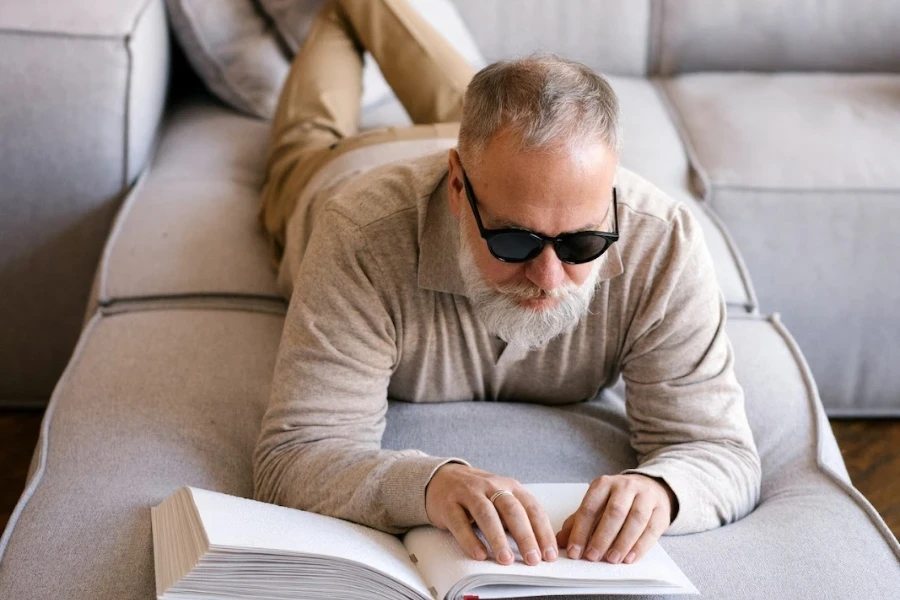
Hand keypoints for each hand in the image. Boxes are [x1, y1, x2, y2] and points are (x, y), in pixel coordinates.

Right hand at [425, 464, 558, 565]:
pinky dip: (470, 540)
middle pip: (512, 511)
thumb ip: (518, 518)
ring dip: (498, 539)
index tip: (549, 554)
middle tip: (532, 559)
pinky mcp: (449, 504)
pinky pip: (460, 523)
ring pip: (486, 515)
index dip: (543, 532)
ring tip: (506, 560)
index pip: (532, 508)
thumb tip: (540, 548)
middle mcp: (492, 487)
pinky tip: (479, 554)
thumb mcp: (502, 499)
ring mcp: (469, 493)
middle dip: (525, 536)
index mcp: (510, 486)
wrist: (442, 478)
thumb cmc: (479, 495)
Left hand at [556, 474, 675, 564]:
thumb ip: (578, 523)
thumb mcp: (597, 506)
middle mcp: (625, 486)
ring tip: (611, 559)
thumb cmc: (618, 501)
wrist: (651, 488)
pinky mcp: (661, 510)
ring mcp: (645, 496)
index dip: (580, 531)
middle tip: (592, 556)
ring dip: (622, 542)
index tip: (574, 551)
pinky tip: (630, 557)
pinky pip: (651, 528)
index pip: (590, 507)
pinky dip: (640, 546)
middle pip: (614, 511)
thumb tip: (560, 541)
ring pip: (635, 519)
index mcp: (604, 484)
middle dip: (602, 536)